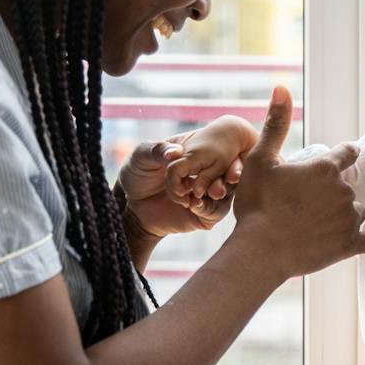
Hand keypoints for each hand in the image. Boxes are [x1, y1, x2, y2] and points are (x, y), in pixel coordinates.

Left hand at [117, 116, 258, 237]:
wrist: (131, 205)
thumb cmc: (137, 174)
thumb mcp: (141, 156)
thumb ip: (157, 150)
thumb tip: (176, 151)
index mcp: (197, 153)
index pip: (221, 151)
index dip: (231, 155)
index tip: (234, 159)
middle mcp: (206, 172)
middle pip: (230, 172)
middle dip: (234, 174)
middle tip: (231, 177)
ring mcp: (207, 193)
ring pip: (227, 192)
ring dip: (222, 191)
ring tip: (213, 192)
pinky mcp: (204, 213)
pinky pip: (216, 212)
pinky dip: (209, 208)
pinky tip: (195, 205)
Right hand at [228, 87, 364, 279]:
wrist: (260, 251)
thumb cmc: (257, 205)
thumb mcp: (261, 160)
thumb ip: (276, 124)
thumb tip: (281, 87)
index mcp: (325, 168)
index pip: (348, 153)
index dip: (343, 157)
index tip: (337, 163)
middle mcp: (343, 190)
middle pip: (347, 187)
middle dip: (332, 194)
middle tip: (306, 207)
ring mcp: (350, 218)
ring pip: (355, 212)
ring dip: (342, 217)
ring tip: (315, 226)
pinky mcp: (351, 244)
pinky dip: (359, 241)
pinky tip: (344, 242)